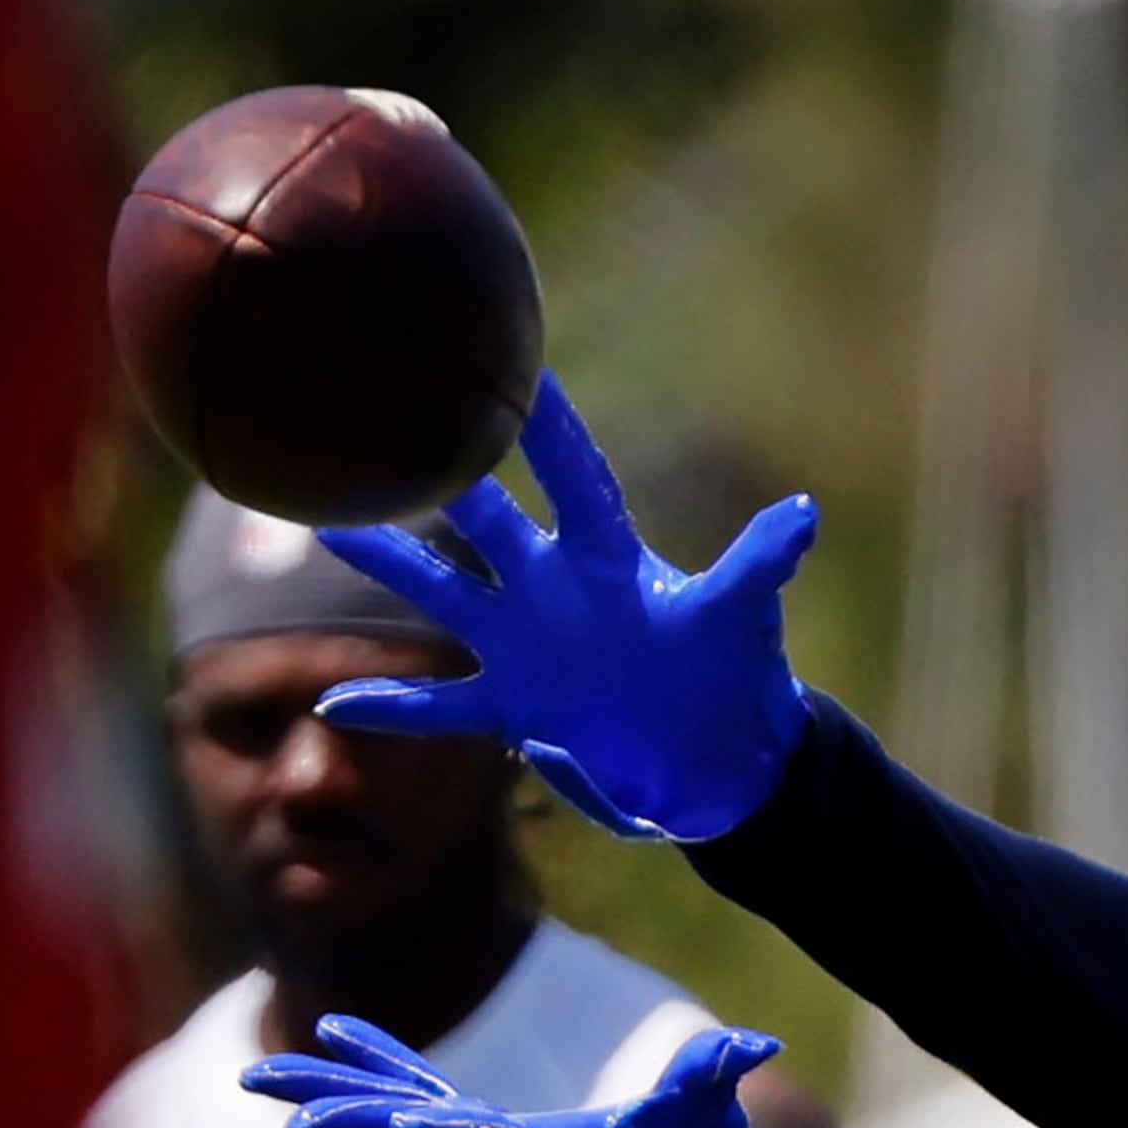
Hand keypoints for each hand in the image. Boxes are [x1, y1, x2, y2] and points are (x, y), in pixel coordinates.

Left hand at [242, 1014, 780, 1127]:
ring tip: (264, 1068)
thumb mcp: (703, 1124)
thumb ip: (718, 1078)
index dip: (436, 1126)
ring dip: (330, 1088)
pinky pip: (418, 1090)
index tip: (383, 1118)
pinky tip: (335, 1032)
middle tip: (266, 1093)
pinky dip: (377, 1063)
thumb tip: (757, 1044)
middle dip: (337, 1109)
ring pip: (395, 1110)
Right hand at [316, 372, 815, 841]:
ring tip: (323, 525)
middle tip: (380, 415)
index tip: (509, 365)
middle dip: (436, 473)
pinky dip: (394, 709)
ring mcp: (529, 644)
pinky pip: (443, 706)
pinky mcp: (518, 707)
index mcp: (609, 559)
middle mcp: (556, 588)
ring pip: (443, 593)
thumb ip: (759, 567)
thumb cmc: (738, 679)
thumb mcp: (741, 620)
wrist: (723, 762)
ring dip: (388, 563)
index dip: (544, 425)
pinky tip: (333, 704)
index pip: (570, 476)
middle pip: (484, 519)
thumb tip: (804, 514)